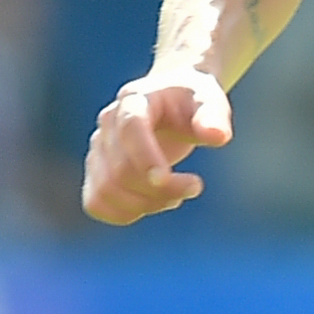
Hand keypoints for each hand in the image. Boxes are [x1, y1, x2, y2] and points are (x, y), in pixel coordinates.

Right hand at [84, 71, 232, 223]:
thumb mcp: (209, 100)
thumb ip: (214, 116)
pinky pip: (95, 203)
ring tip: (175, 197)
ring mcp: (99, 148)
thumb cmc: (190, 101)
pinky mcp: (97, 171)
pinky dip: (123, 214)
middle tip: (195, 186)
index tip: (166, 179)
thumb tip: (217, 136)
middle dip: (160, 189)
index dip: (145, 156)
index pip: (130, 128)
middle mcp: (108, 123)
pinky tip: (152, 204)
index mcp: (135, 99)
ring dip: (145, 204)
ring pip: (106, 190)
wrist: (170, 100)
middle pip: (120, 169)